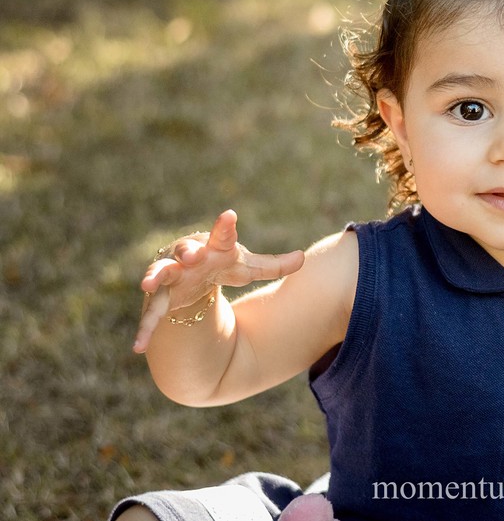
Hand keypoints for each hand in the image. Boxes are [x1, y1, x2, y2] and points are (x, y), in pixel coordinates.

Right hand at [133, 209, 304, 353]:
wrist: (190, 277)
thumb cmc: (221, 266)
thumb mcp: (247, 268)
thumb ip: (273, 266)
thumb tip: (304, 259)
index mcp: (212, 248)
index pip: (221, 236)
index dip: (225, 228)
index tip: (229, 216)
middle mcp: (188, 260)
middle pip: (185, 252)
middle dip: (187, 252)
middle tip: (193, 254)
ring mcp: (170, 279)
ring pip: (160, 275)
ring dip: (155, 277)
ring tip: (148, 284)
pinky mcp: (159, 301)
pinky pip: (150, 316)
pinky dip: (144, 330)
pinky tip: (138, 347)